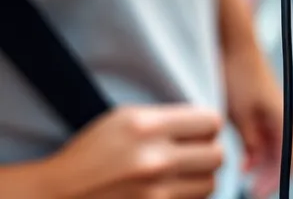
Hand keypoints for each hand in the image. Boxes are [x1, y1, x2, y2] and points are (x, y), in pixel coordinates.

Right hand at [43, 104, 223, 197]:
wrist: (57, 197)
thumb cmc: (92, 153)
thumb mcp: (126, 119)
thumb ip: (169, 119)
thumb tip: (209, 125)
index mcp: (147, 127)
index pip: (211, 122)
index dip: (207, 127)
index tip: (196, 132)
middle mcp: (154, 160)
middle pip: (217, 155)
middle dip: (208, 153)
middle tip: (192, 154)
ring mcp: (153, 194)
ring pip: (209, 184)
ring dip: (200, 179)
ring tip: (180, 174)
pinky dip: (186, 198)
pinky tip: (168, 190)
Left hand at [224, 43, 292, 198]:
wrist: (236, 47)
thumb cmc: (240, 75)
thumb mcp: (239, 113)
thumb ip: (250, 140)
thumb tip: (252, 164)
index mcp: (283, 118)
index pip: (292, 158)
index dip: (279, 179)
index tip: (260, 193)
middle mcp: (282, 117)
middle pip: (285, 156)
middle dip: (272, 176)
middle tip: (253, 192)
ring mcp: (273, 114)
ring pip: (275, 149)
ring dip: (264, 166)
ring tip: (246, 179)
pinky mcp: (263, 111)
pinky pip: (265, 139)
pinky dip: (257, 153)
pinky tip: (243, 161)